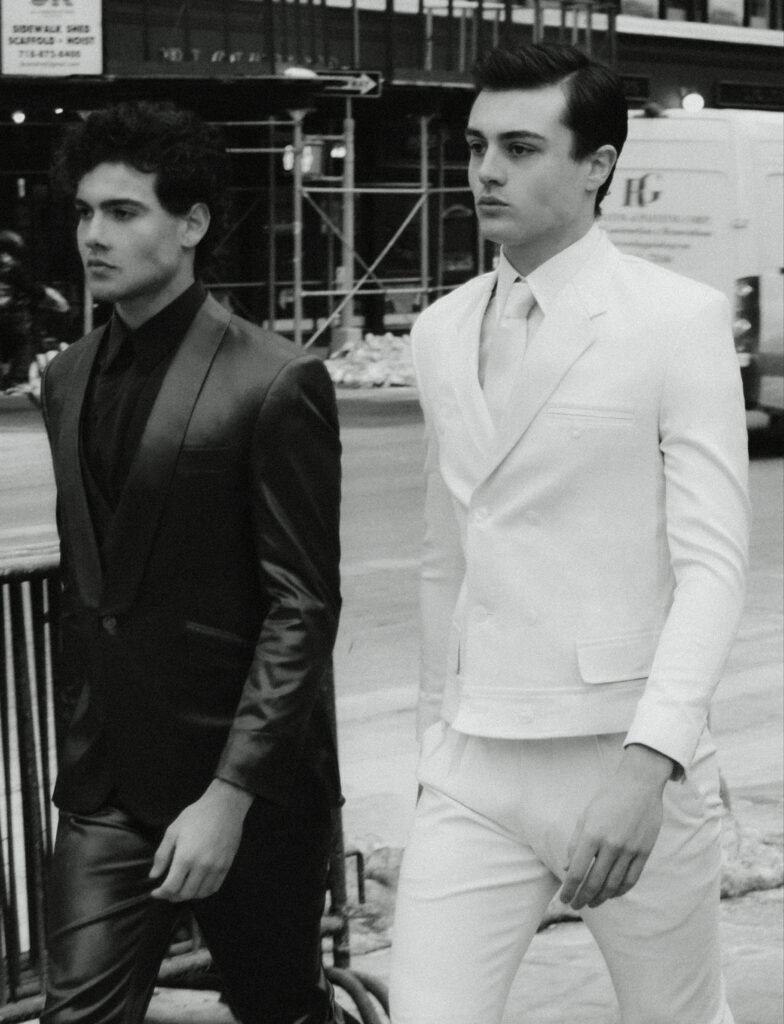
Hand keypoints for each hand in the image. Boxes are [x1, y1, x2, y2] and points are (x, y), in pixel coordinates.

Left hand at [149, 779, 252, 901]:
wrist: (224, 807)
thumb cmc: (196, 816)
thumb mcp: (173, 831)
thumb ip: (161, 855)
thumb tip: (154, 876)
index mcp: (185, 857)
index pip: (171, 887)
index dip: (161, 894)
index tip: (155, 892)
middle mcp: (201, 866)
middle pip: (185, 894)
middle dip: (172, 896)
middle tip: (167, 891)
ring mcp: (216, 868)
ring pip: (200, 894)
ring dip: (188, 896)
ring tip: (181, 890)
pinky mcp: (226, 866)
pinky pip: (214, 888)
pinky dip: (203, 892)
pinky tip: (197, 887)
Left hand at [559, 744, 672, 910]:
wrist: (639, 784)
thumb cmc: (607, 798)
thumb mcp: (585, 816)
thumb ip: (575, 843)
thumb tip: (567, 869)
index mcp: (591, 834)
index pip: (577, 872)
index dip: (569, 890)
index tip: (563, 899)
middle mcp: (610, 845)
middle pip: (594, 883)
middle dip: (582, 898)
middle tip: (576, 906)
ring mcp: (629, 850)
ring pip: (613, 885)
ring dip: (600, 898)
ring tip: (592, 903)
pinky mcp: (644, 852)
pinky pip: (631, 879)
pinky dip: (620, 891)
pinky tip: (612, 894)